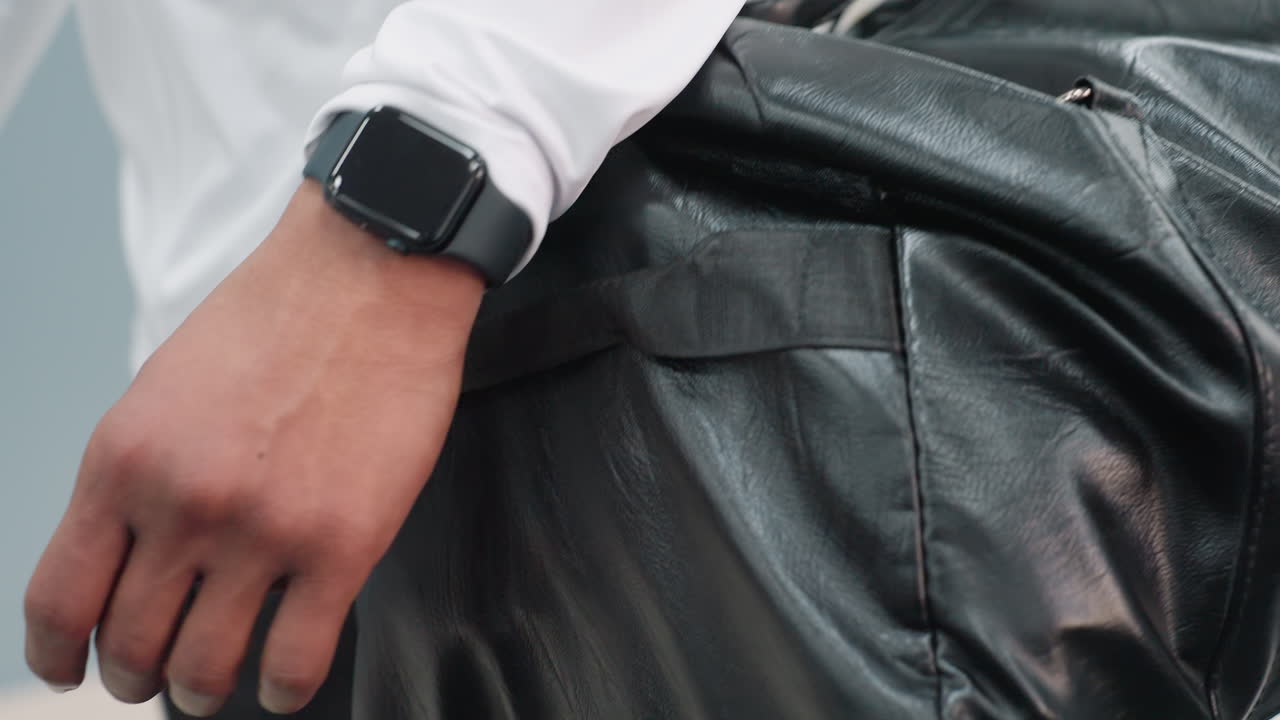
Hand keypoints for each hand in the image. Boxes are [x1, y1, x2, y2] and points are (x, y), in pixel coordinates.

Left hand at [23, 181, 484, 715]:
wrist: (371, 274)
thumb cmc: (275, 320)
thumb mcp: (164, 390)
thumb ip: (140, 478)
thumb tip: (135, 560)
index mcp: (124, 462)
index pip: (60, 600)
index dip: (61, 655)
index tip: (77, 669)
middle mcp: (183, 505)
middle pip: (133, 646)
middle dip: (139, 677)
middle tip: (158, 677)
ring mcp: (264, 530)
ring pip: (207, 669)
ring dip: (204, 691)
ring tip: (218, 684)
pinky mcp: (344, 544)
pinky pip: (296, 660)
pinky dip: (283, 690)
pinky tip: (284, 682)